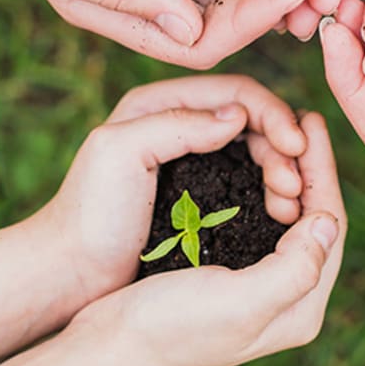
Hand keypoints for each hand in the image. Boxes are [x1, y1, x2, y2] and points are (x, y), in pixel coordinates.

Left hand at [33, 75, 315, 306]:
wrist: (68, 273)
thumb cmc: (88, 215)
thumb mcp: (120, 154)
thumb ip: (177, 124)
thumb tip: (238, 115)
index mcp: (160, 103)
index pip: (236, 91)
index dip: (272, 114)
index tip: (296, 148)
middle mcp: (180, 123)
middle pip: (252, 120)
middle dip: (282, 147)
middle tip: (294, 186)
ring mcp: (192, 159)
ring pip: (255, 151)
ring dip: (281, 171)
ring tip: (290, 204)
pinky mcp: (200, 193)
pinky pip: (248, 180)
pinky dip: (269, 191)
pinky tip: (281, 212)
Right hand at [66, 111, 344, 365]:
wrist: (107, 353)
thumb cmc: (168, 330)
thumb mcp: (240, 303)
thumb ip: (296, 267)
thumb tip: (330, 220)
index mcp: (300, 307)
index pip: (330, 223)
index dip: (323, 168)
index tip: (311, 119)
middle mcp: (287, 300)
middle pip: (314, 218)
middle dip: (308, 166)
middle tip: (296, 119)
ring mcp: (258, 289)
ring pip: (288, 218)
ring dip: (284, 174)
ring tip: (275, 135)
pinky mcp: (228, 277)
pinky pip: (259, 222)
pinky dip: (257, 188)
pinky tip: (246, 163)